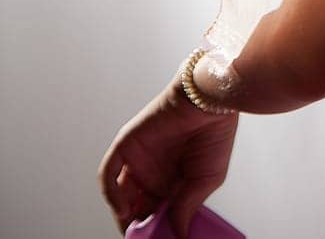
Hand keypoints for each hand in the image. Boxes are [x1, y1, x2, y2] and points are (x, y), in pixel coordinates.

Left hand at [98, 75, 238, 236]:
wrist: (211, 100)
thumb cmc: (215, 134)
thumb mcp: (206, 180)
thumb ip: (186, 207)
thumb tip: (179, 235)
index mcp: (172, 181)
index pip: (156, 212)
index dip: (155, 229)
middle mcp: (152, 172)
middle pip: (135, 207)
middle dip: (138, 226)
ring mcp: (138, 160)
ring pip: (120, 194)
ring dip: (123, 214)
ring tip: (136, 230)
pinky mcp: (126, 146)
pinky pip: (109, 174)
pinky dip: (112, 193)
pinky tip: (123, 208)